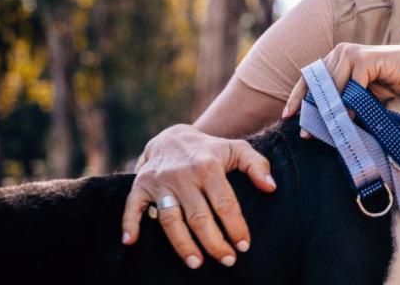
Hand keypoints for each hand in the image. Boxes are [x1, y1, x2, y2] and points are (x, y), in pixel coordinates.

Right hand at [121, 124, 276, 268]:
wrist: (173, 137)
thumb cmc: (211, 150)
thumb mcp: (238, 149)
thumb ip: (257, 165)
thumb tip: (271, 188)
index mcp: (209, 166)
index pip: (225, 203)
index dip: (235, 226)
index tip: (244, 245)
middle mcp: (183, 175)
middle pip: (199, 216)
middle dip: (214, 242)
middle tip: (227, 260)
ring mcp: (160, 181)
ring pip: (171, 219)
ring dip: (182, 244)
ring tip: (196, 263)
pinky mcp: (140, 185)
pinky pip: (132, 207)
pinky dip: (129, 224)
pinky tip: (131, 242)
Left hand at [281, 43, 399, 134]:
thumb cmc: (384, 84)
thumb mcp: (356, 94)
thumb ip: (338, 100)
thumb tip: (315, 123)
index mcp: (334, 58)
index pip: (309, 78)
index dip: (297, 97)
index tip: (288, 116)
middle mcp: (339, 51)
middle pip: (318, 83)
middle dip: (312, 110)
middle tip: (306, 133)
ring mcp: (351, 53)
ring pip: (333, 85)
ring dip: (330, 110)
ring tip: (327, 130)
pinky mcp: (365, 58)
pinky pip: (352, 85)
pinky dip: (350, 103)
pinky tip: (349, 118)